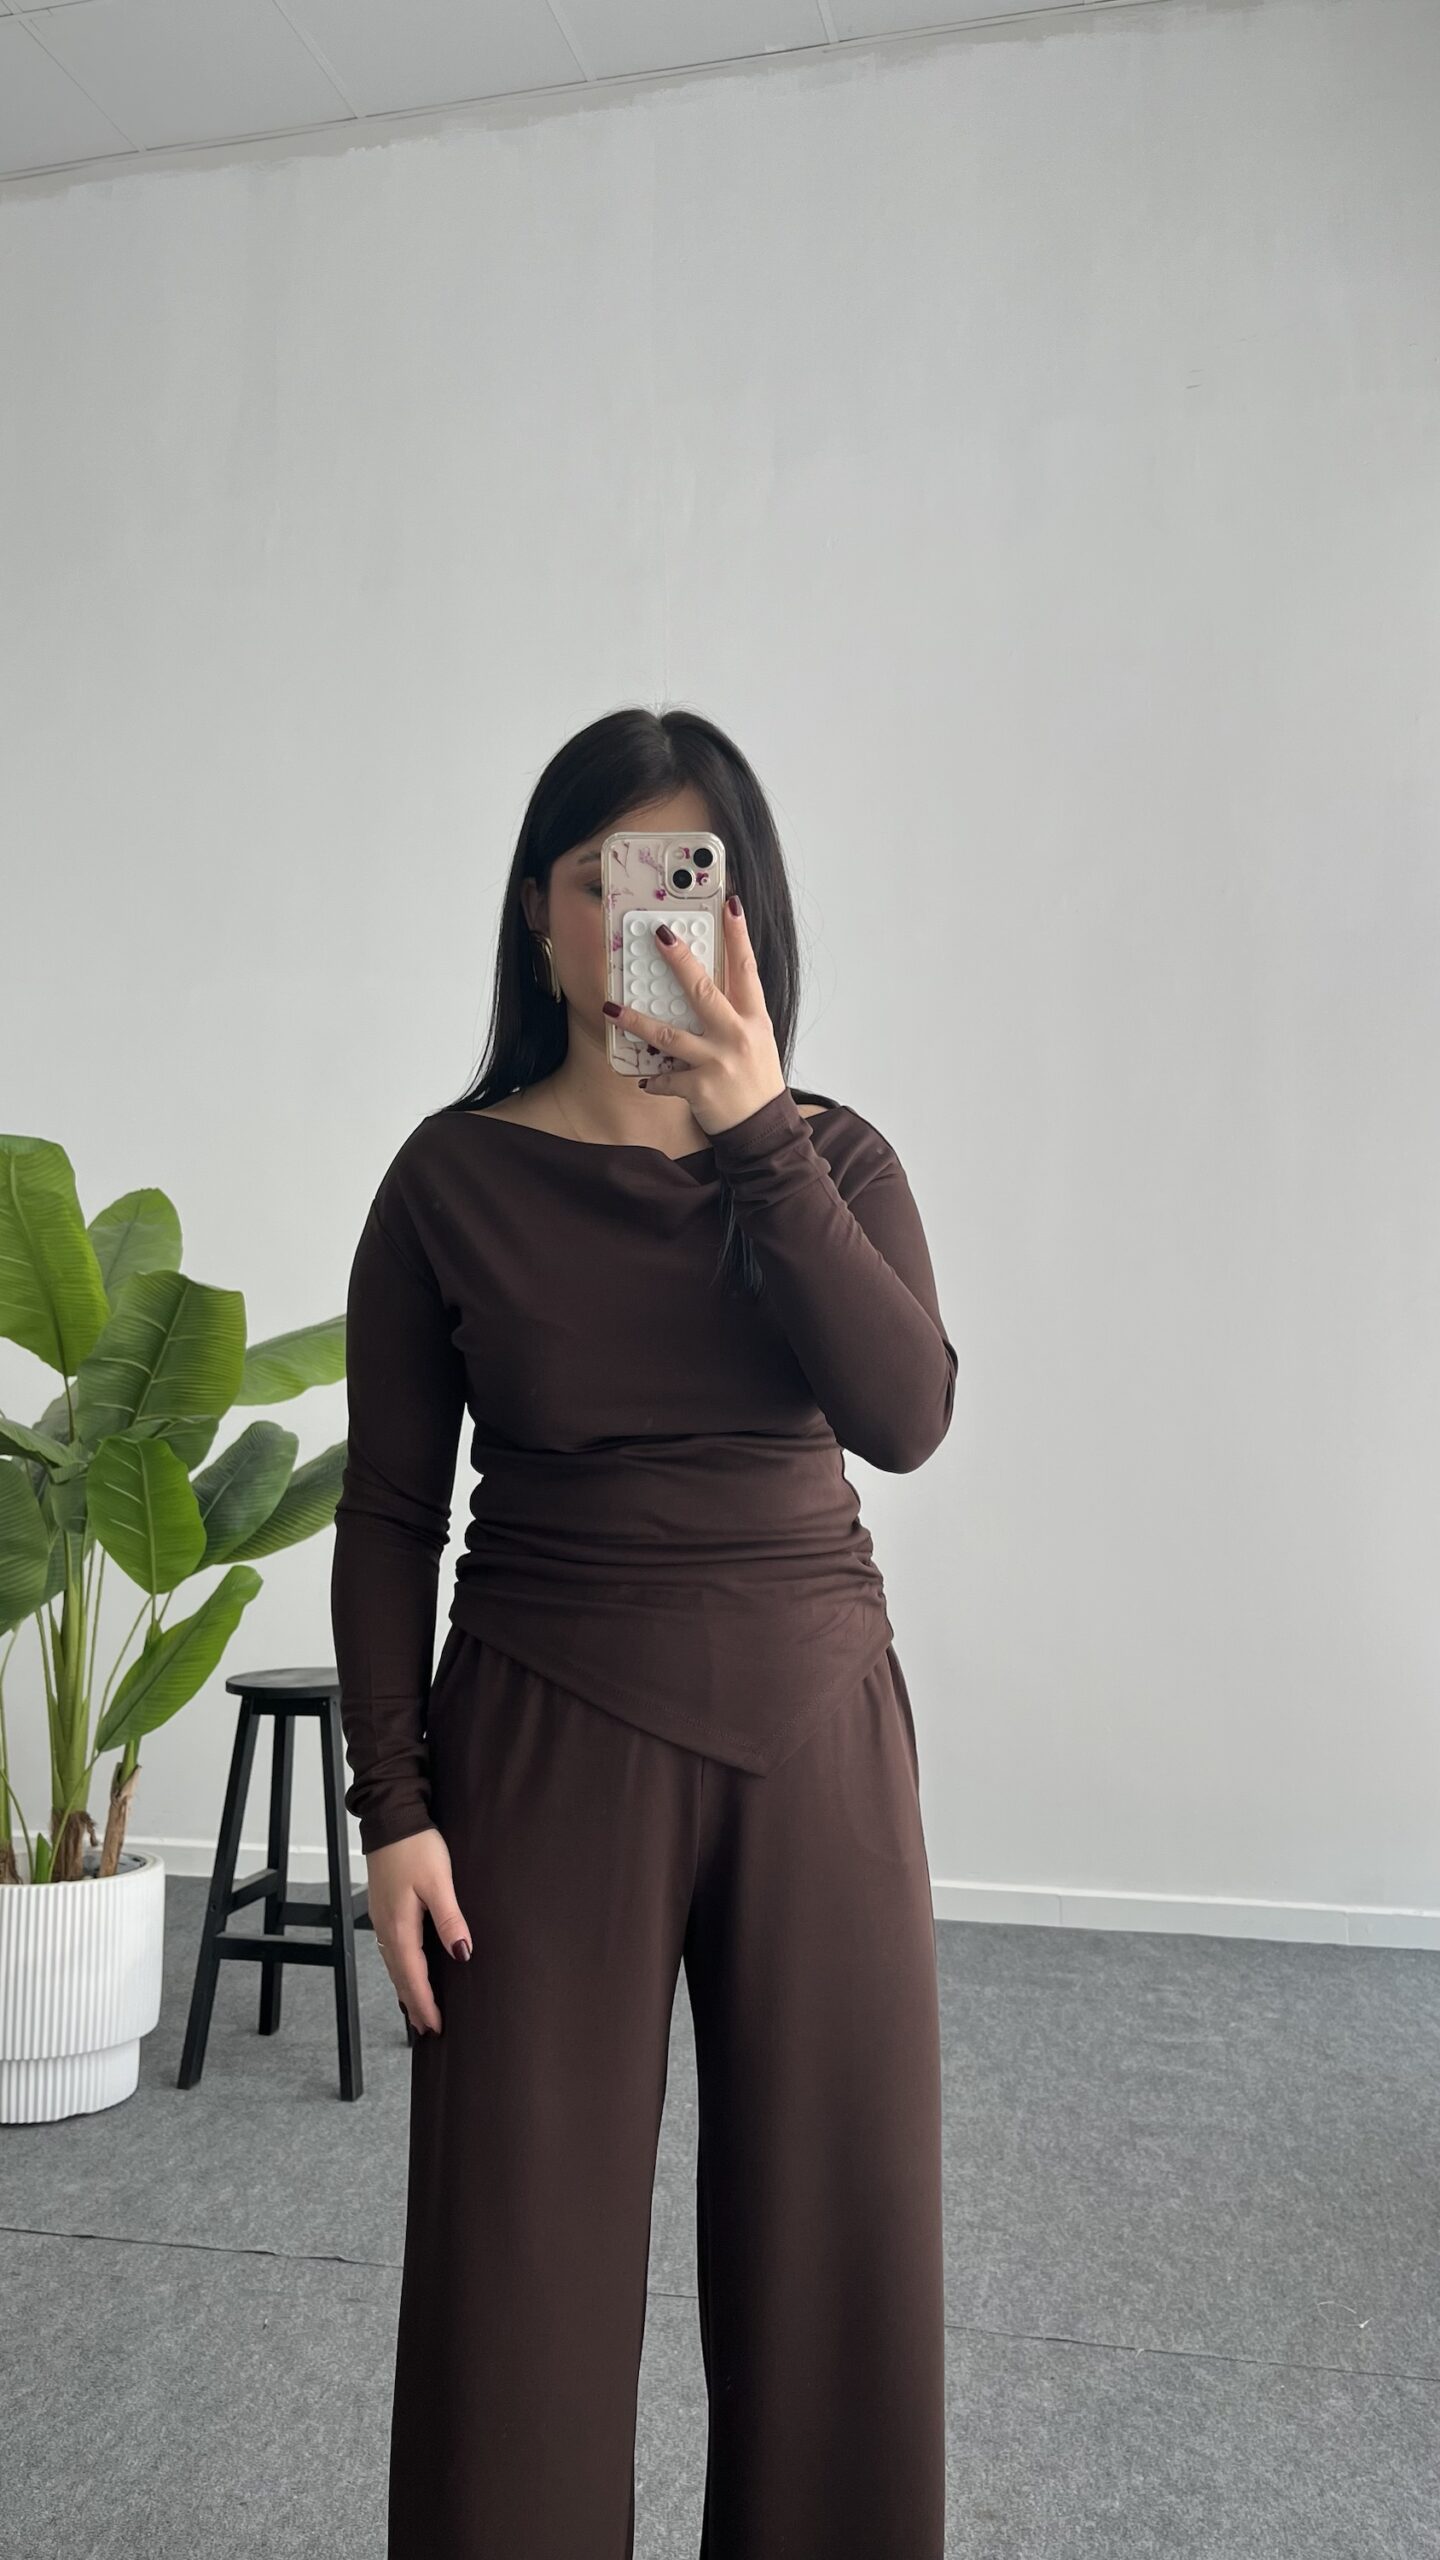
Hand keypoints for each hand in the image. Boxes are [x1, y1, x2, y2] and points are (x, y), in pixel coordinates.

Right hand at [367, 1827, 470, 2036]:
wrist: (391, 1818)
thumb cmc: (416, 1847)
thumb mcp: (439, 1882)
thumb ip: (450, 1919)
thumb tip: (462, 1955)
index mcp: (400, 1926)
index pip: (413, 1976)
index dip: (424, 2003)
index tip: (435, 2026)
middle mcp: (386, 1928)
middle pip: (400, 1976)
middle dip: (413, 2003)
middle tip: (426, 2029)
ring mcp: (382, 1918)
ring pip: (394, 1964)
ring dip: (406, 1988)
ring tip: (417, 2009)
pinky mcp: (383, 1908)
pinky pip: (391, 1949)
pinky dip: (400, 1968)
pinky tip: (407, 1970)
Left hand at [603, 896, 786, 1138]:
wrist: (762, 1128)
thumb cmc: (756, 1080)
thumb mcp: (755, 1039)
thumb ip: (734, 1013)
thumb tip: (703, 985)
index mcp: (753, 1018)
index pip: (746, 968)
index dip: (738, 935)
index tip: (729, 904)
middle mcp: (737, 1035)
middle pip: (702, 990)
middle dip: (679, 961)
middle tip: (659, 935)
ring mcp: (717, 1061)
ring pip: (668, 1034)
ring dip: (636, 1021)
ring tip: (610, 1007)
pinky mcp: (700, 1088)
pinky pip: (666, 1078)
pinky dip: (654, 1079)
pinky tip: (645, 1078)